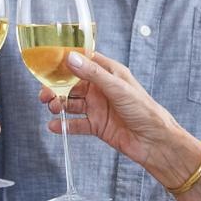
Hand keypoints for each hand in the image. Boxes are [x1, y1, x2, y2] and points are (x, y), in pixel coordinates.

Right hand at [39, 52, 182, 168]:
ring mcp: (98, 107)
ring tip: (52, 108)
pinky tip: (55, 126)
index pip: (83, 61)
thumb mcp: (117, 87)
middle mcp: (101, 89)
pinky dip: (64, 125)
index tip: (48, 63)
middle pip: (72, 84)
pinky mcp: (97, 126)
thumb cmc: (144, 110)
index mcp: (108, 73)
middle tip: (44, 94)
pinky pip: (76, 124)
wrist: (155, 142)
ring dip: (59, 105)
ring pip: (71, 103)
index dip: (65, 61)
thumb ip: (92, 73)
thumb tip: (71, 58)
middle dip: (56, 87)